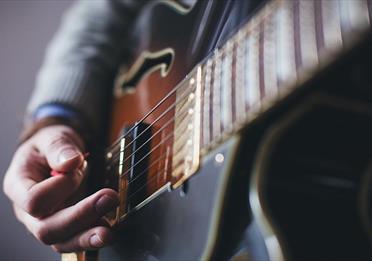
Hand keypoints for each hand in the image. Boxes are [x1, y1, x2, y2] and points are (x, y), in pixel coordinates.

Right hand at [3, 125, 118, 252]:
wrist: (54, 155)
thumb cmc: (49, 147)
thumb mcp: (52, 137)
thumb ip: (59, 147)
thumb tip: (71, 162)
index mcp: (18, 185)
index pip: (34, 200)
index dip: (61, 188)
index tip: (78, 168)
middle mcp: (27, 211)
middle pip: (47, 229)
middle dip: (80, 217)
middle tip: (109, 199)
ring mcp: (45, 221)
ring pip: (61, 242)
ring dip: (86, 238)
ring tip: (108, 232)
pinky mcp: (64, 226)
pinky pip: (74, 239)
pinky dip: (91, 236)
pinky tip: (108, 229)